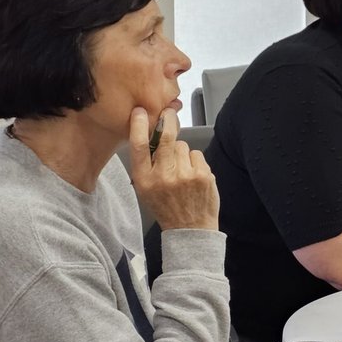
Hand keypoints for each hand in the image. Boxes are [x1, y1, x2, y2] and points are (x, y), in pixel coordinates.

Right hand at [128, 108, 218, 232]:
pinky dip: (195, 161)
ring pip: (182, 146)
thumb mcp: (146, 189)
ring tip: (182, 171)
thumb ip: (147, 165)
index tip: (140, 112)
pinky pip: (197, 154)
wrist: (190, 228)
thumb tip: (152, 134)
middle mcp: (164, 176)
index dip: (139, 126)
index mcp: (144, 180)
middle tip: (169, 112)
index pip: (139, 147)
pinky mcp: (203, 175)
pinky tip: (193, 176)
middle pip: (165, 138)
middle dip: (167, 121)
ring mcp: (185, 175)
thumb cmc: (166, 206)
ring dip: (182, 153)